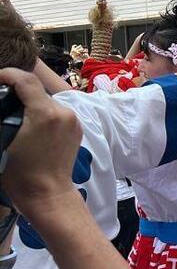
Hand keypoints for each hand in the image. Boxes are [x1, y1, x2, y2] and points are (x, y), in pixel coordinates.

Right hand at [0, 68, 82, 211]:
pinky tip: (29, 122)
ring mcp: (73, 121)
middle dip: (16, 90)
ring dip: (30, 101)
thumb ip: (2, 115)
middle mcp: (64, 112)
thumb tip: (2, 101)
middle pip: (36, 90)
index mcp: (46, 113)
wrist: (47, 194)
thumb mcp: (1, 140)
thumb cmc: (19, 173)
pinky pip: (56, 112)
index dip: (6, 74)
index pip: (25, 79)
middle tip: (0, 97)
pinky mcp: (76, 129)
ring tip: (12, 111)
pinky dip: (41, 112)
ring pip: (47, 100)